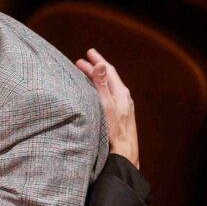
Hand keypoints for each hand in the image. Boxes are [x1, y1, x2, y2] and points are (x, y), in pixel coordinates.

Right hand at [76, 49, 139, 168]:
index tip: (89, 52)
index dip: (98, 60)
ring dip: (98, 79)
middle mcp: (124, 98)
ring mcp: (124, 107)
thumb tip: (100, 64)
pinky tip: (97, 96)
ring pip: (109, 87)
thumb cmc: (113, 131)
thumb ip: (102, 85)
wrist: (125, 153)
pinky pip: (110, 97)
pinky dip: (101, 90)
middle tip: (82, 62)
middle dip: (96, 68)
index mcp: (121, 92)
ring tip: (87, 75)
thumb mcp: (106, 105)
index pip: (109, 70)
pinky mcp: (122, 116)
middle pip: (109, 78)